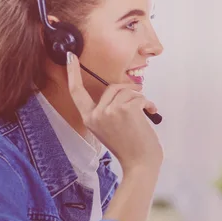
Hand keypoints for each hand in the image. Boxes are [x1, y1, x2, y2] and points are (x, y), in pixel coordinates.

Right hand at [66, 52, 163, 172]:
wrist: (140, 164)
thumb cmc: (130, 149)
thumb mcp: (110, 129)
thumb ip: (108, 111)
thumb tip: (121, 91)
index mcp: (89, 119)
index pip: (76, 91)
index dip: (73, 72)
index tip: (71, 56)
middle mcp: (96, 114)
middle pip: (111, 88)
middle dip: (129, 92)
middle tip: (140, 103)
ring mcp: (109, 111)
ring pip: (127, 91)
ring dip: (140, 99)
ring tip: (146, 112)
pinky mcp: (125, 109)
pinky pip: (139, 96)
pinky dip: (148, 103)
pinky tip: (151, 113)